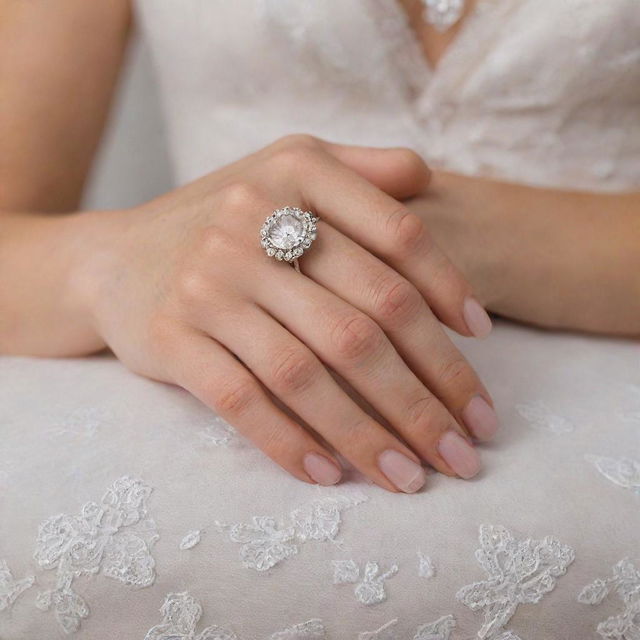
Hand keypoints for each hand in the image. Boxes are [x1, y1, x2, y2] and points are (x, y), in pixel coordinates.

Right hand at [81, 135, 497, 492]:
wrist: (116, 258)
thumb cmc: (222, 222)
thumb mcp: (285, 171)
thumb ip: (360, 169)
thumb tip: (428, 177)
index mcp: (295, 173)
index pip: (398, 238)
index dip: (450, 292)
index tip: (483, 341)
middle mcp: (250, 223)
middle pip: (365, 321)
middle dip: (429, 391)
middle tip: (469, 445)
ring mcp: (208, 284)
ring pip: (309, 373)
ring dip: (371, 435)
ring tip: (414, 478)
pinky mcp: (171, 338)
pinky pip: (242, 400)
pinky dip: (290, 443)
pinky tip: (332, 477)